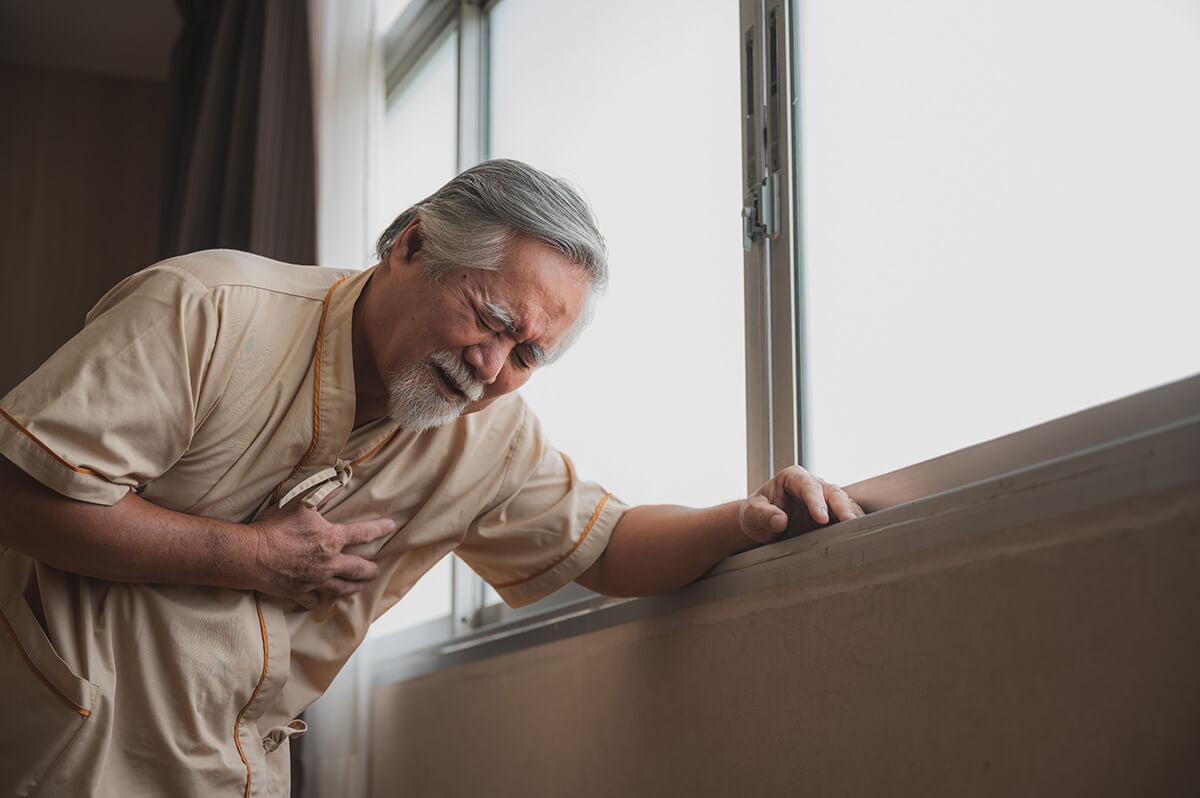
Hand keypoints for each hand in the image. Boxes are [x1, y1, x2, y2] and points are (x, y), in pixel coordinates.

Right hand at [248, 490, 395, 609]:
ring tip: (359, 588)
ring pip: (340, 588)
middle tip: (376, 570)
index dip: (379, 528)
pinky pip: (312, 601)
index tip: (391, 526)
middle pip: (357, 568)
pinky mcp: (298, 592)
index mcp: (331, 539)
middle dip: (370, 569)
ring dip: (352, 588)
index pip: (362, 533)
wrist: (250, 555)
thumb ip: (322, 494)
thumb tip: (339, 484)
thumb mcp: (299, 503)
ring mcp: (315, 580)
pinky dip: (317, 601)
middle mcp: (328, 562)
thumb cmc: (274, 527)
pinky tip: (320, 602)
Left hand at [738, 465, 863, 543]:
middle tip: (849, 521)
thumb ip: (763, 514)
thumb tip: (779, 520)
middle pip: (831, 492)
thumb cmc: (755, 515)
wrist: (761, 525)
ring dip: (852, 515)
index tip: (820, 518)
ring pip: (843, 503)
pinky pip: (845, 517)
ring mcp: (823, 500)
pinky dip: (853, 525)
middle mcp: (811, 486)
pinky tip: (858, 535)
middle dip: (841, 506)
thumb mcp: (751, 514)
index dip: (815, 501)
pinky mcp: (830, 515)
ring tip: (859, 529)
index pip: (807, 486)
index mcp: (792, 478)